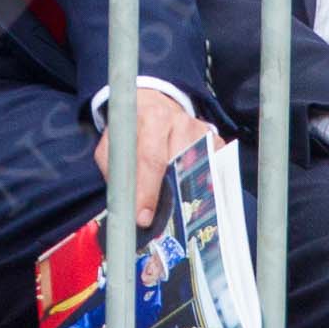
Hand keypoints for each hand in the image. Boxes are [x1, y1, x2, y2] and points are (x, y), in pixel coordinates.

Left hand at [93, 89, 216, 225]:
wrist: (154, 104)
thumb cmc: (132, 130)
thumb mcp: (114, 142)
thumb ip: (115, 169)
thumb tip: (125, 204)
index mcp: (150, 118)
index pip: (151, 159)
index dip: (147, 191)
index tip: (143, 217)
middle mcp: (179, 121)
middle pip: (179, 167)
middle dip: (169, 198)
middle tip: (161, 223)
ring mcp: (201, 130)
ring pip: (199, 171)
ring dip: (188, 194)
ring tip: (178, 215)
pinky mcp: (215, 140)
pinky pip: (214, 170)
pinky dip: (204, 188)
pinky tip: (194, 199)